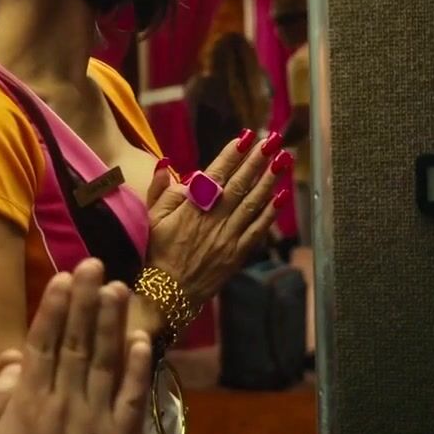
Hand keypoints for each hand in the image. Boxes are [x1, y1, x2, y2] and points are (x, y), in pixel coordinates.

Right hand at [0, 259, 153, 433]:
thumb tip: (14, 358)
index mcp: (29, 401)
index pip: (44, 343)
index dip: (55, 308)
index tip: (64, 278)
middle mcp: (65, 401)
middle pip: (77, 341)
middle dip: (86, 300)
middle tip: (95, 264)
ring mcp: (97, 419)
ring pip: (107, 359)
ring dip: (113, 321)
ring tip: (119, 287)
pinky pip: (132, 395)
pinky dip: (138, 366)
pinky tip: (142, 338)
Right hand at [144, 132, 287, 310]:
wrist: (168, 295)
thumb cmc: (156, 255)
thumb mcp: (150, 220)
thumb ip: (161, 192)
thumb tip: (166, 165)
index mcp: (192, 209)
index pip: (215, 176)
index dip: (231, 155)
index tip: (244, 137)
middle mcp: (214, 220)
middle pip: (240, 185)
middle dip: (257, 161)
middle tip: (272, 141)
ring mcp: (228, 237)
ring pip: (253, 203)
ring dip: (270, 180)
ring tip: (283, 160)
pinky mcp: (237, 254)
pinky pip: (258, 229)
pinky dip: (271, 212)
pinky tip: (282, 196)